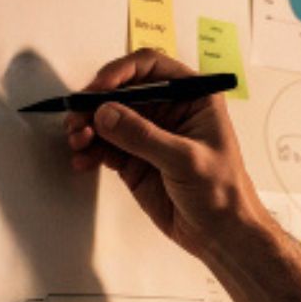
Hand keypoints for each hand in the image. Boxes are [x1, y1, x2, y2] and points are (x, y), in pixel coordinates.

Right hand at [66, 47, 267, 258]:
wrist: (221, 235)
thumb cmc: (223, 193)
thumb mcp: (186, 160)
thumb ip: (144, 136)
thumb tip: (106, 114)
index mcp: (192, 97)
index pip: (151, 67)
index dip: (121, 72)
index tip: (99, 87)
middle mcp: (168, 110)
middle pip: (122, 91)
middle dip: (96, 102)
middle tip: (78, 118)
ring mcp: (148, 135)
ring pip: (108, 118)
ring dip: (88, 126)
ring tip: (78, 141)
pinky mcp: (134, 159)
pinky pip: (104, 146)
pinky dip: (90, 150)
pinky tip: (83, 159)